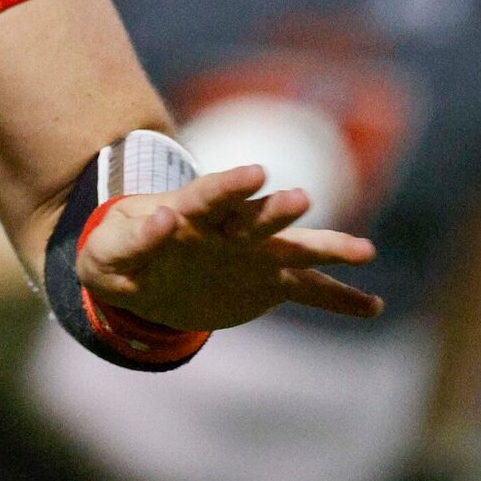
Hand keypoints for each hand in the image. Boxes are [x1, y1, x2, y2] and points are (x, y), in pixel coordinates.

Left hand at [80, 164, 381, 331]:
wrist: (139, 274)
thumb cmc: (117, 254)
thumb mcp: (108, 252)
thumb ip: (133, 240)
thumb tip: (163, 219)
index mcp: (188, 212)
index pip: (209, 194)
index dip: (230, 185)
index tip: (256, 174)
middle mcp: (228, 228)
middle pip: (255, 216)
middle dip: (276, 210)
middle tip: (301, 200)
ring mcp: (253, 254)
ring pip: (293, 248)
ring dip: (325, 247)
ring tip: (365, 252)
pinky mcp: (266, 283)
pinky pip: (308, 290)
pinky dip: (339, 298)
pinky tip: (372, 306)